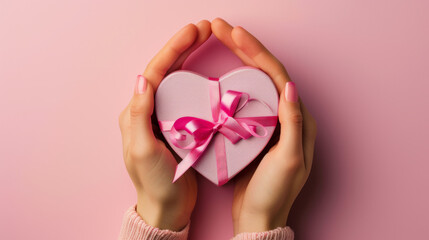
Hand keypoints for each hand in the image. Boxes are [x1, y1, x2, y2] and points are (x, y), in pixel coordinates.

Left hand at [118, 20, 211, 230]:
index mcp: (136, 114)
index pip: (154, 73)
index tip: (192, 32)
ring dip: (189, 58)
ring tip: (205, 40)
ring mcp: (163, 118)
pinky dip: (196, 79)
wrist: (166, 207)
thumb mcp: (144, 151)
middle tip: (203, 29)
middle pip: (165, 71)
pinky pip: (185, 96)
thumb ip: (140, 116)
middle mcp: (147, 112)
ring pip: (176, 80)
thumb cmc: (154, 183)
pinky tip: (207, 70)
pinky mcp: (178, 126)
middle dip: (182, 47)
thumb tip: (142, 80)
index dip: (173, 50)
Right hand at [211, 18, 316, 234]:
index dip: (256, 53)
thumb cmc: (274, 193)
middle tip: (222, 28)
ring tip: (222, 39)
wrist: (259, 217)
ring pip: (255, 81)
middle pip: (266, 73)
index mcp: (298, 119)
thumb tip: (289, 86)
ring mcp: (270, 121)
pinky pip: (245, 98)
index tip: (235, 34)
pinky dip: (234, 80)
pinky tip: (222, 72)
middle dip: (245, 47)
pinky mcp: (254, 129)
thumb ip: (291, 124)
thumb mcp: (288, 160)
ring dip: (240, 59)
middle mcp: (286, 116)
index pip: (277, 76)